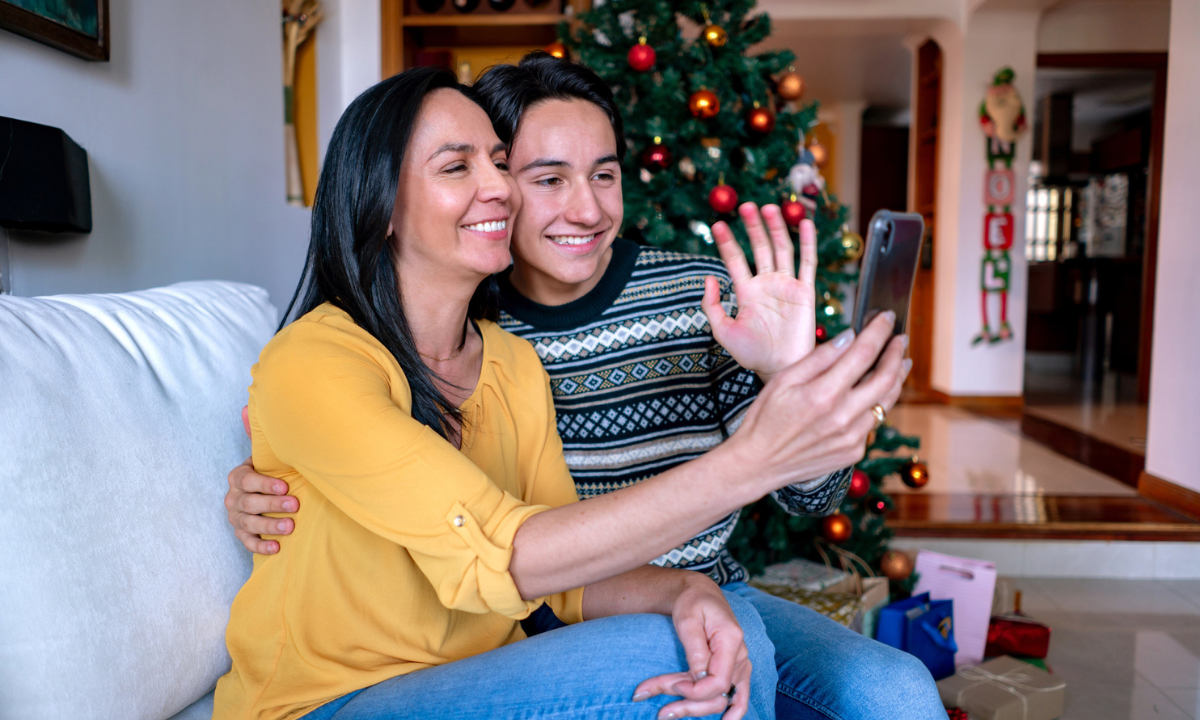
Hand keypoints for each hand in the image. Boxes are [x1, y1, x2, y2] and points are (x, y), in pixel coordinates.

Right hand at [226, 406, 297, 554]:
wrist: (266, 494)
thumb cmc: (270, 470)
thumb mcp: (264, 454)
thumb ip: (257, 434)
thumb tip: (248, 406)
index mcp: (238, 476)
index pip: (246, 480)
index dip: (264, 483)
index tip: (286, 484)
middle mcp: (233, 497)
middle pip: (248, 503)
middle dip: (272, 504)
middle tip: (294, 505)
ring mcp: (236, 517)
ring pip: (248, 523)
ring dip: (268, 525)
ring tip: (290, 526)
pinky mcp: (242, 534)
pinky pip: (247, 542)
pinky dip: (260, 546)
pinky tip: (277, 548)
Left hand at [632, 577, 752, 719]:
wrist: (701, 593)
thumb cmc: (692, 602)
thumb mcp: (687, 619)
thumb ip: (695, 649)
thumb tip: (698, 678)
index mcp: (731, 640)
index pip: (718, 681)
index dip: (694, 690)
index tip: (671, 686)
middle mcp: (741, 655)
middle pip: (719, 694)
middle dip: (686, 703)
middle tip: (655, 702)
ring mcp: (741, 664)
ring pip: (723, 698)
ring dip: (694, 709)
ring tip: (664, 713)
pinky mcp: (736, 669)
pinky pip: (740, 696)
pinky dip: (735, 711)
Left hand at [701, 203, 817, 384]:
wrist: (780, 368)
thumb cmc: (752, 354)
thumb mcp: (723, 331)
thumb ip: (712, 306)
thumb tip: (708, 279)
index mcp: (747, 292)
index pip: (735, 260)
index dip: (727, 242)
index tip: (717, 225)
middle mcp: (767, 284)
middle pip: (760, 248)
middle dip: (752, 227)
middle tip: (745, 206)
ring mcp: (786, 286)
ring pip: (782, 250)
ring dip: (776, 229)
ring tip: (769, 208)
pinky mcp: (805, 292)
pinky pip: (807, 263)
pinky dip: (807, 243)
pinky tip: (805, 224)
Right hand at [728, 310, 910, 493]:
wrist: (759, 463)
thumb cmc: (765, 418)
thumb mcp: (783, 380)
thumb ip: (819, 358)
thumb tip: (849, 337)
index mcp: (823, 394)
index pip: (863, 354)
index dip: (879, 332)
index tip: (887, 318)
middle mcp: (843, 417)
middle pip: (886, 378)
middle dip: (896, 353)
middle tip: (900, 339)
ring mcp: (852, 437)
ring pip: (886, 402)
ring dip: (895, 379)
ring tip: (899, 363)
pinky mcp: (854, 451)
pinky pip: (873, 422)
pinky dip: (876, 404)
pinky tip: (872, 395)